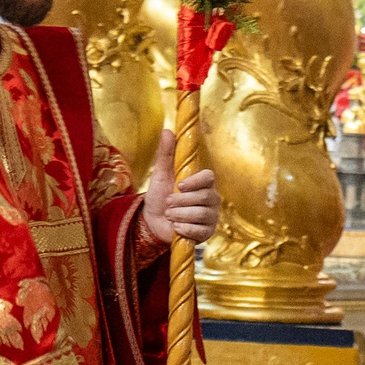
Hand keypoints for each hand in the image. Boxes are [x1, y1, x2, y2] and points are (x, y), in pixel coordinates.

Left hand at [140, 128, 218, 250]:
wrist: (154, 222)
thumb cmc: (160, 196)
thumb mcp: (160, 174)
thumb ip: (166, 154)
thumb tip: (168, 130)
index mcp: (203, 182)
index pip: (209, 177)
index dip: (196, 181)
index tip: (179, 185)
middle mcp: (211, 198)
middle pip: (205, 197)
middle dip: (182, 201)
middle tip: (168, 203)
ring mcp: (211, 217)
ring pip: (201, 214)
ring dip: (180, 215)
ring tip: (169, 215)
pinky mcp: (207, 233)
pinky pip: (200, 231)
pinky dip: (184, 229)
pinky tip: (175, 227)